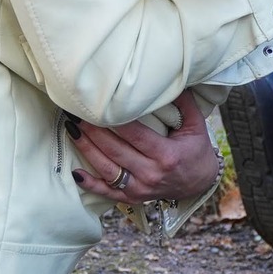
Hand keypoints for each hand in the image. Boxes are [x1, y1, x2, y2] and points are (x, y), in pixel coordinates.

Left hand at [70, 91, 219, 203]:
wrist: (199, 183)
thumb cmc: (195, 150)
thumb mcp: (195, 125)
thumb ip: (183, 102)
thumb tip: (169, 75)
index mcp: (167, 155)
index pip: (135, 135)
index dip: (114, 121)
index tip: (98, 105)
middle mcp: (152, 174)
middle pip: (116, 151)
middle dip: (94, 131)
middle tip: (77, 113)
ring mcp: (141, 189)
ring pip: (107, 170)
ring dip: (87, 150)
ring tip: (72, 131)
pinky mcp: (133, 198)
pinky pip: (107, 193)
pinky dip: (90, 184)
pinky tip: (75, 172)